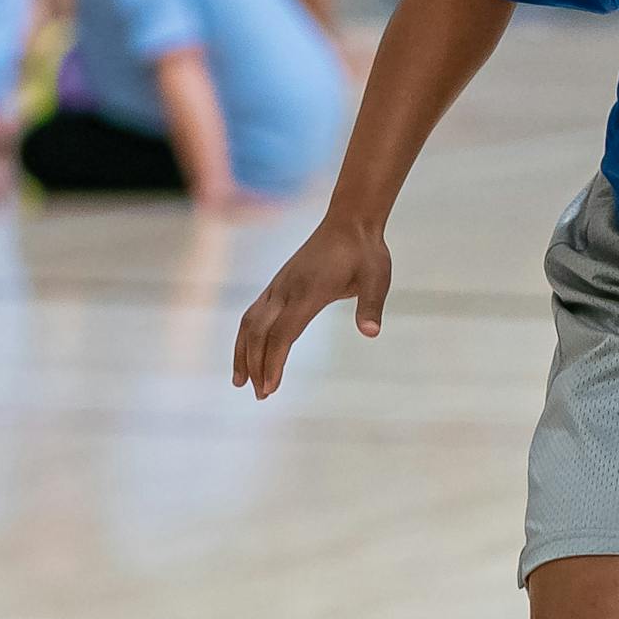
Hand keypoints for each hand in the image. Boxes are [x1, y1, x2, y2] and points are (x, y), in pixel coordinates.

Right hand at [231, 212, 392, 398]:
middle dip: (256, 366)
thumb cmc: (365, 253)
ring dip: (243, 353)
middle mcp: (286, 290)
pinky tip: (247, 353)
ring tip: (240, 382)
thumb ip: (371, 306)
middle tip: (261, 396)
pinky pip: (252, 314)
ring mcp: (278, 286)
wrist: (349, 222)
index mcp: (309, 292)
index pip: (283, 333)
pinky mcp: (277, 285)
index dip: (273, 362)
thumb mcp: (378, 278)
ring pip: (249, 323)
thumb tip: (371, 332)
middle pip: (259, 333)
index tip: (270, 388)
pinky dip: (245, 337)